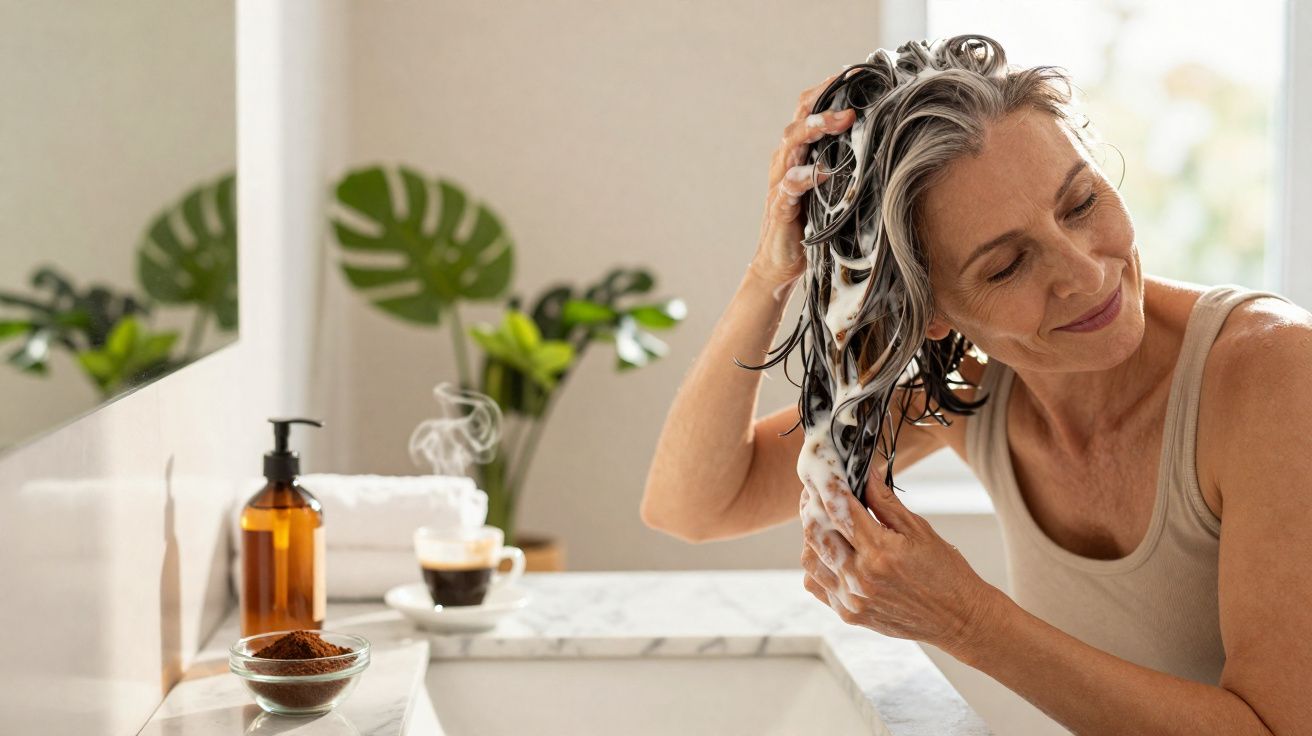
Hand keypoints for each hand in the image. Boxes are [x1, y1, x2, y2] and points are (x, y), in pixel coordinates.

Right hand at [750, 72, 856, 286]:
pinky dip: (806, 177)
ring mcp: (781, 182)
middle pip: (799, 120)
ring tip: (840, 120)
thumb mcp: (835, 189)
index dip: (826, 90)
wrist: (780, 263)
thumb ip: (850, 166)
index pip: (808, 110)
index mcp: (801, 153)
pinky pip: (790, 186)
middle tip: (853, 101)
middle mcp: (787, 161)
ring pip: (791, 144)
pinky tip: (824, 173)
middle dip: (824, 104)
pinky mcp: (780, 206)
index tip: (854, 75)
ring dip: (815, 129)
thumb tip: (890, 145)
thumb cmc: (812, 224)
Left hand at [799, 472, 1003, 655]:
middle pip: (816, 531)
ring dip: (811, 534)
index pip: (838, 508)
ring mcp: (852, 599)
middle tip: (816, 489)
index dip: (826, 484)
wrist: (958, 619)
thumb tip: (863, 472)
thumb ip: (884, 500)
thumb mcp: (919, 529)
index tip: (822, 469)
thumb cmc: (945, 571)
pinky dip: (816, 564)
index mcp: (880, 551)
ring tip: (823, 519)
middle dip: (811, 504)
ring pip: (809, 558)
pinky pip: (815, 584)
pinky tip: (829, 552)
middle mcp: (860, 577)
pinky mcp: (849, 614)